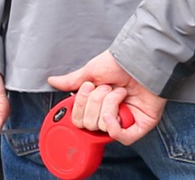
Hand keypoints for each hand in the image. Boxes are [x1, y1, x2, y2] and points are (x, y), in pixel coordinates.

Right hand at [48, 51, 163, 145]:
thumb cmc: (120, 61)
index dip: (80, 106)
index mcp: (98, 104)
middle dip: (96, 102)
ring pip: (103, 128)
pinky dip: (114, 126)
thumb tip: (53, 81)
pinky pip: (122, 138)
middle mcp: (111, 114)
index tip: (88, 87)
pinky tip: (116, 113)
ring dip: (109, 105)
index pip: (79, 120)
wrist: (142, 57)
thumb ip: (73, 82)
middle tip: (108, 87)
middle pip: (89, 124)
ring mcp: (126, 120)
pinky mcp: (141, 125)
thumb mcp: (91, 72)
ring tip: (121, 91)